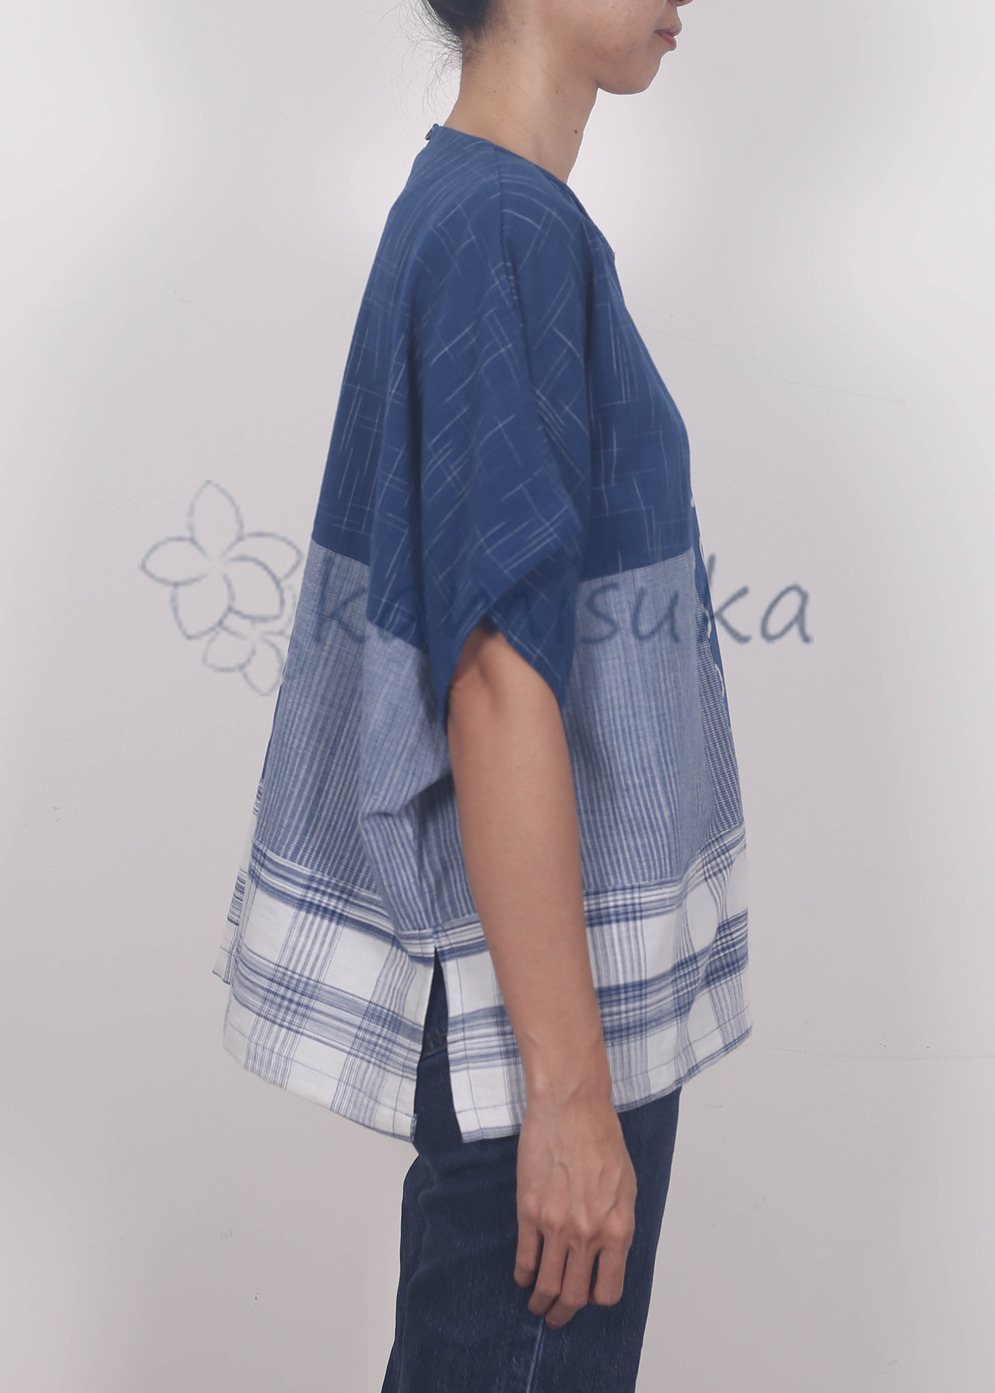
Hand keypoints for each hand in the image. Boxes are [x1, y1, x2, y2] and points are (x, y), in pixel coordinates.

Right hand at [513, 1082, 637, 1328]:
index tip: (588, 1298)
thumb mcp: (627, 1186)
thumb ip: (619, 1224)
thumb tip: (609, 1254)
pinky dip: (523, 1274)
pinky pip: (525, 1258)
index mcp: (617, 1229)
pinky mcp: (529, 1211)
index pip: (608, 1290)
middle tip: (557, 1317)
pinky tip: (523, 1276)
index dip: (596, 1299)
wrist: (571, 1107)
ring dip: (541, 1301)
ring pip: (547, 1283)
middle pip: (575, 1296)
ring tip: (537, 1304)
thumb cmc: (603, 1139)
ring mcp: (556, 1225)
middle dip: (564, 1313)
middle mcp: (587, 1234)